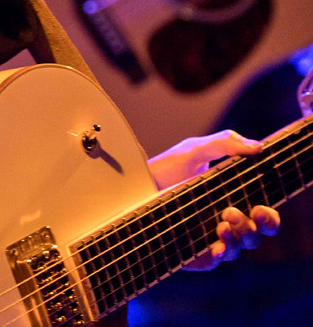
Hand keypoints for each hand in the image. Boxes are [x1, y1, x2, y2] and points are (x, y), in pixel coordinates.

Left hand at [149, 129, 279, 270]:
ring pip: (240, 248)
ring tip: (222, 220)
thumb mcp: (194, 149)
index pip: (262, 214)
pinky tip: (216, 246)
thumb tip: (257, 146)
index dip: (269, 217)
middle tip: (238, 212)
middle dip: (256, 227)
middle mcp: (225, 220)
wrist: (136, 183)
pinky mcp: (194, 249)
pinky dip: (221, 254)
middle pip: (256, 235)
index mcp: (232, 198)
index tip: (261, 208)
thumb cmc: (167, 166)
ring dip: (239, 237)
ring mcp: (210, 236)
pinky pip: (216, 260)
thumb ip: (224, 143)